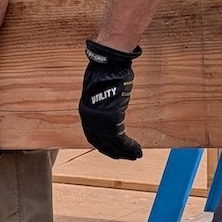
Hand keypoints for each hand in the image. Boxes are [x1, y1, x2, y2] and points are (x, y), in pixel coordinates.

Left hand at [80, 39, 143, 159]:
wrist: (108, 64)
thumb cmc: (106, 74)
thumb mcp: (100, 91)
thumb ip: (102, 104)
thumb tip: (108, 109)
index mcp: (86, 112)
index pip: (93, 136)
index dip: (104, 146)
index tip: (114, 151)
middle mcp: (89, 118)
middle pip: (102, 143)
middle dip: (115, 152)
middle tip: (127, 157)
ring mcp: (99, 119)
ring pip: (112, 143)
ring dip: (125, 151)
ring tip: (135, 155)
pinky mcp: (111, 118)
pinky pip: (120, 138)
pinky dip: (129, 146)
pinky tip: (136, 150)